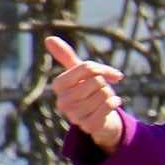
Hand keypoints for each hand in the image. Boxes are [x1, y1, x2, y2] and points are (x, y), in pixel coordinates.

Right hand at [44, 36, 124, 152]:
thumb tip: (49, 38)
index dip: (103, 69)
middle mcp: (63, 101)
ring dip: (110, 95)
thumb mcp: (78, 73)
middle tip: (100, 92)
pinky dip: (115, 103)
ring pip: (104, 93)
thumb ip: (65, 56)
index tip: (110, 74)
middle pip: (97, 81)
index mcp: (58, 85)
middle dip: (105, 85)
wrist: (99, 118)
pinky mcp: (88, 126)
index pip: (87, 67)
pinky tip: (111, 106)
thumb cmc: (88, 91)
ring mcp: (74, 116)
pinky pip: (109, 105)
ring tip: (102, 101)